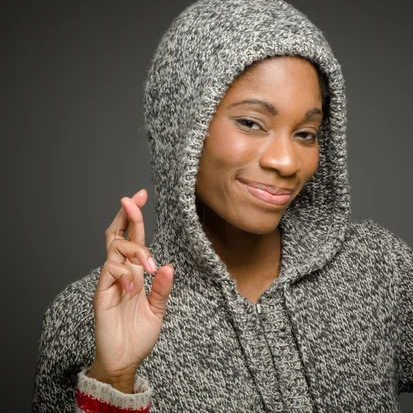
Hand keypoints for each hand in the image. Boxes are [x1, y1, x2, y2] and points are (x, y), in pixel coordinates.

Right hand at [87, 189, 173, 392]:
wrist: (125, 359)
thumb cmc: (138, 334)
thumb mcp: (158, 308)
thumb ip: (162, 288)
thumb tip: (168, 266)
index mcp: (134, 272)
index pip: (132, 238)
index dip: (135, 217)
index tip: (141, 195)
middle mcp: (120, 272)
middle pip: (117, 235)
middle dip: (126, 215)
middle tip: (132, 199)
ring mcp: (110, 281)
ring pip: (116, 249)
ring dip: (136, 251)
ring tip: (150, 268)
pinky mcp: (102, 293)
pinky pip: (111, 271)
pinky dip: (126, 275)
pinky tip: (133, 290)